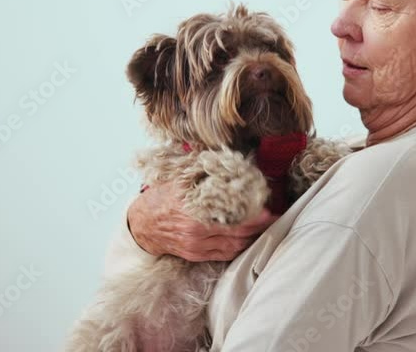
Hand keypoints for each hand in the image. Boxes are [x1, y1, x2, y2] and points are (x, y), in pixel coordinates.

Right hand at [127, 179, 278, 261]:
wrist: (142, 224)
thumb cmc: (161, 198)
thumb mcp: (178, 180)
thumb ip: (201, 173)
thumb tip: (224, 160)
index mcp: (193, 212)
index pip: (231, 215)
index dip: (253, 215)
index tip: (268, 209)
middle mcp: (196, 232)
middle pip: (237, 233)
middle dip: (258, 227)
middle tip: (274, 218)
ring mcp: (196, 246)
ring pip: (233, 246)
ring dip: (251, 238)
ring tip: (265, 228)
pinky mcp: (196, 255)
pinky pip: (224, 254)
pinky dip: (239, 247)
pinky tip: (248, 239)